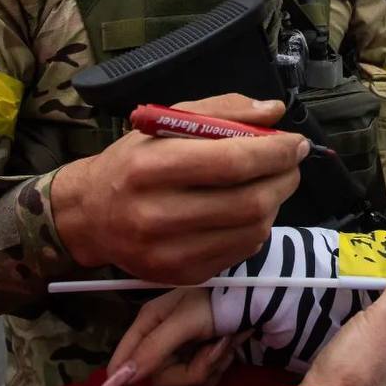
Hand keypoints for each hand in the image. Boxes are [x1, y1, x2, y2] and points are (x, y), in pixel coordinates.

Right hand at [52, 93, 307, 281]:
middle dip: (284, 178)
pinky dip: (257, 226)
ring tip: (271, 182)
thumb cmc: (133, 162)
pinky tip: (249, 209)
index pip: (230, 162)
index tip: (295, 142)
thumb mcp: (166, 123)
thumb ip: (222, 110)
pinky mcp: (182, 275)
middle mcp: (156, 215)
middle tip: (292, 162)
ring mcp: (169, 253)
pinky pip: (241, 251)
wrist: (91, 216)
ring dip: (275, 202)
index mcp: (149, 167)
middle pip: (248, 201)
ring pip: (251, 230)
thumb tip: (274, 111)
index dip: (274, 152)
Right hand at [102, 287, 249, 385]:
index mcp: (147, 324)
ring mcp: (180, 349)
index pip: (120, 366)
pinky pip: (203, 378)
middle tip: (214, 349)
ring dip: (210, 366)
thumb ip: (153, 348)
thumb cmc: (217, 298)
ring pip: (184, 382)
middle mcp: (159, 338)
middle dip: (190, 371)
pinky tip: (230, 344)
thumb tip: (120, 379)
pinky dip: (219, 365)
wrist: (255, 294)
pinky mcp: (199, 357)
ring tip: (226, 341)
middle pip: (159, 380)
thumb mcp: (185, 321)